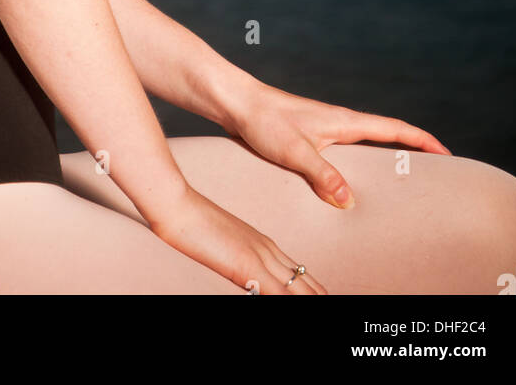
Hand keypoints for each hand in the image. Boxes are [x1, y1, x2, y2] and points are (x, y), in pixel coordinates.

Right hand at [148, 183, 327, 294]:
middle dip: (321, 299)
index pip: (301, 275)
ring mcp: (261, 257)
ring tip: (331, 312)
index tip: (326, 300)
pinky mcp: (249, 266)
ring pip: (301, 290)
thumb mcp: (220, 241)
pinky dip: (293, 304)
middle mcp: (269, 250)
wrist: (177, 203)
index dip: (315, 293)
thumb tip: (247, 276)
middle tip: (339, 309)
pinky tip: (308, 312)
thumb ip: (237, 258)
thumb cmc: (189, 222)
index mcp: (264, 244)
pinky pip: (279, 294)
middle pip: (307, 285)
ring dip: (314, 302)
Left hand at [218, 72, 452, 210]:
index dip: (422, 140)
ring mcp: (326, 128)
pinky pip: (346, 152)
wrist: (237, 103)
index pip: (394, 129)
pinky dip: (358, 165)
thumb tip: (350, 200)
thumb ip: (324, 175)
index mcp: (344, 121)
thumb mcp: (295, 151)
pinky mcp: (311, 136)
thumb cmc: (264, 121)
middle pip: (386, 136)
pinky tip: (349, 184)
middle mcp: (340, 122)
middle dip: (411, 151)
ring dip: (384, 158)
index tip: (446, 153)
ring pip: (365, 144)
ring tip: (398, 184)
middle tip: (432, 173)